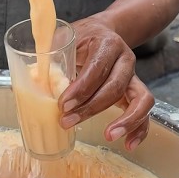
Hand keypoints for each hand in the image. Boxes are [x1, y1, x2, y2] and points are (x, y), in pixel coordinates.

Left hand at [58, 16, 154, 150]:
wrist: (103, 33)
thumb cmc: (80, 39)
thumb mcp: (63, 40)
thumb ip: (51, 58)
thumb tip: (33, 81)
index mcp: (107, 44)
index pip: (97, 68)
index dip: (81, 88)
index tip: (63, 104)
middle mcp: (125, 60)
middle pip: (116, 86)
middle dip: (92, 108)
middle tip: (68, 121)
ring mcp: (134, 77)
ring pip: (140, 99)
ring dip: (126, 120)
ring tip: (108, 135)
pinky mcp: (136, 92)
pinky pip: (145, 112)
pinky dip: (140, 129)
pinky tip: (128, 144)